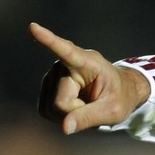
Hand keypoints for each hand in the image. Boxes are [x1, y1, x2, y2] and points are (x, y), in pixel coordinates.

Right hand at [32, 23, 149, 134]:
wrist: (118, 94)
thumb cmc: (120, 98)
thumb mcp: (113, 110)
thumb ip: (90, 117)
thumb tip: (64, 128)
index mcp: (88, 62)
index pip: (66, 51)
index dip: (48, 40)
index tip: (33, 27)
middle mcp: (64, 65)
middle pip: (60, 102)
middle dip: (77, 111)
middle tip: (94, 105)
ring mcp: (53, 75)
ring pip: (52, 108)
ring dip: (70, 114)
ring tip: (86, 103)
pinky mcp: (46, 87)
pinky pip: (46, 111)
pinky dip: (62, 115)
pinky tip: (75, 106)